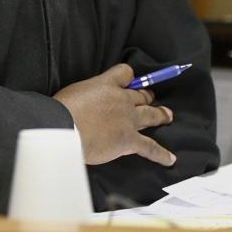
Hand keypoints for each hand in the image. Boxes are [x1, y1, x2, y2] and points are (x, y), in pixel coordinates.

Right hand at [53, 63, 174, 165]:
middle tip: (149, 98)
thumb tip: (84, 104)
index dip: (128, 76)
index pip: (125, 73)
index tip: (129, 80)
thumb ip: (85, 96)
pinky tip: (170, 158)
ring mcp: (128, 120)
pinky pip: (150, 147)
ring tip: (168, 116)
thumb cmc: (62, 110)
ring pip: (150, 115)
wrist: (64, 129)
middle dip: (146, 96)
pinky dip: (161, 154)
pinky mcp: (129, 140)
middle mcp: (121, 99)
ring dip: (161, 115)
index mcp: (106, 84)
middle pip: (141, 95)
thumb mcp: (73, 92)